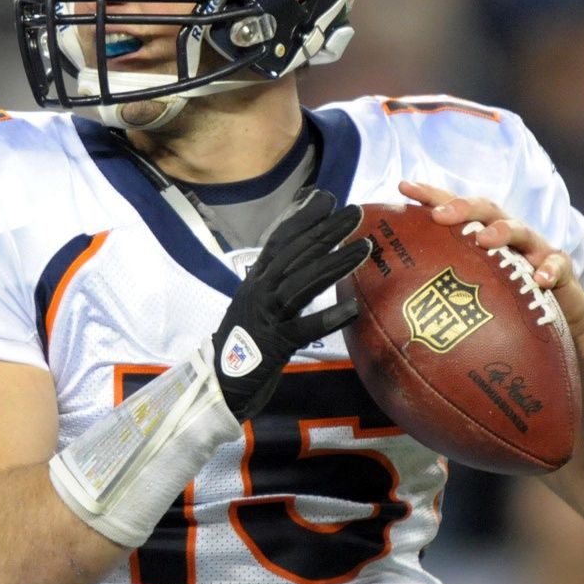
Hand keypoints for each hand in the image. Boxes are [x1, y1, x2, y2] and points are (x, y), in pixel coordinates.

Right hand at [211, 188, 369, 420]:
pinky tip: (353, 308)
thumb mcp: (258, 303)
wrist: (219, 384)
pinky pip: (303, 329)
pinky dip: (327, 318)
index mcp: (256, 281)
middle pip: (294, 255)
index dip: (303, 218)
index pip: (280, 241)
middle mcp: (259, 292)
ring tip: (364, 247)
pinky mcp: (274, 346)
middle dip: (326, 230)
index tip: (328, 198)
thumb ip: (276, 277)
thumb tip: (300, 250)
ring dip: (334, 263)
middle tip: (356, 212)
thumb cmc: (245, 343)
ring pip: (301, 284)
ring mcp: (265, 318)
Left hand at [398, 180, 583, 330]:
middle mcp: (508, 234)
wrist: (561, 314)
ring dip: (502, 231)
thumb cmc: (508, 296)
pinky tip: (538, 279)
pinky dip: (548, 269)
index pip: (455, 208)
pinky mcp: (560, 269)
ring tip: (484, 239)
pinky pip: (558, 265)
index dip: (431, 195)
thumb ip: (443, 284)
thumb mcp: (474, 287)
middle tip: (440, 214)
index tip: (403, 187)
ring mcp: (535, 249)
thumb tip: (391, 300)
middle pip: (487, 209)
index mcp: (483, 233)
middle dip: (463, 207)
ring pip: (521, 230)